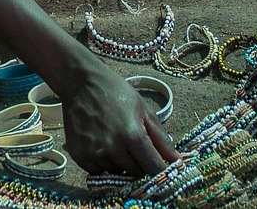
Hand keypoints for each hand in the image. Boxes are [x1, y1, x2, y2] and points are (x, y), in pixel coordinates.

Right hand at [59, 62, 176, 175]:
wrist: (79, 82)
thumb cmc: (116, 92)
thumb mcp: (144, 110)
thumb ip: (162, 139)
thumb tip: (177, 160)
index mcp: (133, 135)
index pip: (154, 168)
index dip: (161, 171)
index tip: (163, 168)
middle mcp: (113, 148)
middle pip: (137, 173)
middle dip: (141, 164)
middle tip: (136, 146)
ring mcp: (94, 153)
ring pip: (118, 173)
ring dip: (122, 164)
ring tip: (117, 142)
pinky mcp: (79, 156)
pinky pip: (99, 172)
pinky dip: (104, 164)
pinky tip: (103, 146)